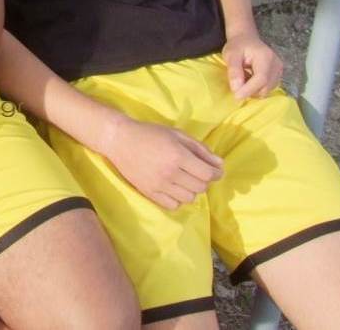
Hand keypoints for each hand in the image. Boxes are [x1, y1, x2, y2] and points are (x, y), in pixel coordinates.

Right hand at [100, 116, 223, 209]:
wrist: (120, 140)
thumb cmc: (150, 133)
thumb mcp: (177, 134)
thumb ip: (200, 149)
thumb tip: (220, 164)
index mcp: (178, 155)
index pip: (207, 174)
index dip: (216, 173)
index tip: (215, 170)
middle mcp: (170, 173)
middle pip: (200, 187)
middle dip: (204, 180)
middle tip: (197, 172)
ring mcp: (159, 185)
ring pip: (189, 198)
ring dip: (191, 190)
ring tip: (184, 179)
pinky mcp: (149, 193)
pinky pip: (173, 205)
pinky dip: (178, 199)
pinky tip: (173, 188)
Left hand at [223, 31, 283, 99]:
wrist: (246, 39)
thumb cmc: (238, 46)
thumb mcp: (231, 55)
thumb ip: (234, 71)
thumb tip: (236, 89)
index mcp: (265, 57)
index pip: (261, 79)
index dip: (249, 90)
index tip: (236, 96)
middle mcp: (276, 64)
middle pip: (265, 87)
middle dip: (250, 91)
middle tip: (236, 84)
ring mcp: (279, 70)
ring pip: (267, 90)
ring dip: (253, 90)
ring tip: (243, 78)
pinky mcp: (278, 75)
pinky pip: (268, 88)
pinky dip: (257, 88)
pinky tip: (250, 79)